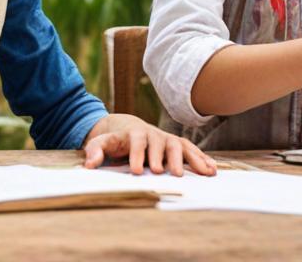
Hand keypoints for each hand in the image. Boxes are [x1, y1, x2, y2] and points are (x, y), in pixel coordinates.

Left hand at [82, 113, 215, 176]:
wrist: (128, 128)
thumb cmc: (116, 140)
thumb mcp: (102, 142)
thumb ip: (95, 150)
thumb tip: (89, 164)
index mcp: (135, 134)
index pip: (136, 142)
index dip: (136, 154)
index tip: (136, 170)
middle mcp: (154, 134)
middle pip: (161, 143)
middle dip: (164, 157)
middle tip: (165, 172)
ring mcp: (167, 139)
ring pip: (181, 146)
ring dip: (192, 159)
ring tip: (202, 174)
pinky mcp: (177, 145)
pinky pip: (192, 151)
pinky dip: (202, 159)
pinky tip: (212, 170)